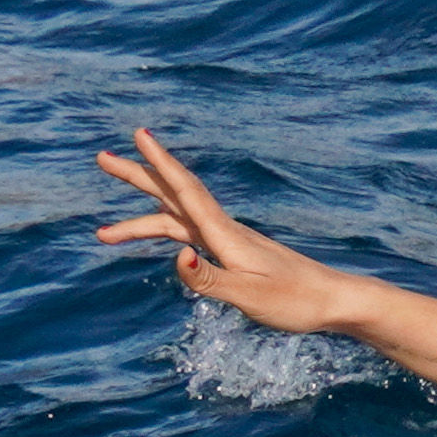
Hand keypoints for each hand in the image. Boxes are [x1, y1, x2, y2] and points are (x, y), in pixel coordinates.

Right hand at [91, 130, 374, 336]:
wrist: (334, 301)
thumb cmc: (296, 302)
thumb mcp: (249, 296)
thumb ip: (209, 279)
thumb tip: (177, 255)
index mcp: (225, 235)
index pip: (185, 192)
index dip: (160, 163)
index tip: (138, 134)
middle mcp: (225, 231)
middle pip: (173, 196)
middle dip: (137, 178)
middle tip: (101, 158)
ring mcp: (229, 240)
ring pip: (176, 219)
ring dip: (140, 221)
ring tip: (102, 234)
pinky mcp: (235, 253)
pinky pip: (190, 232)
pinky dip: (165, 228)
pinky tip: (156, 233)